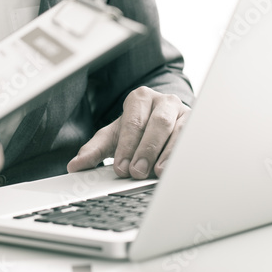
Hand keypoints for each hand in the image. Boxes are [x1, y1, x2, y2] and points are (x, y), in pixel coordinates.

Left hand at [67, 86, 189, 179]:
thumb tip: (74, 166)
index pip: (133, 122)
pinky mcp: (197, 125)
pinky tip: (176, 168)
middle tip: (136, 172)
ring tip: (157, 172)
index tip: (120, 167)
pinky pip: (193, 139)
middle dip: (146, 150)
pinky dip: (184, 155)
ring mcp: (183, 112)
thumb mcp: (114, 137)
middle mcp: (163, 101)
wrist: (164, 121)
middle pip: (157, 123)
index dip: (126, 146)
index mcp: (140, 98)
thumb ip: (94, 150)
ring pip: (178, 130)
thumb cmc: (137, 129)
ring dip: (167, 153)